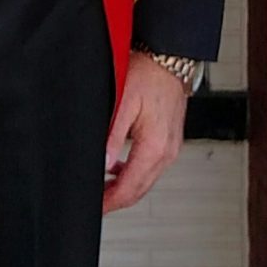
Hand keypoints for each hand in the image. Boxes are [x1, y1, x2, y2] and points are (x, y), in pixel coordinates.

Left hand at [103, 49, 186, 214]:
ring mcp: (171, 147)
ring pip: (146, 181)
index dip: (110, 202)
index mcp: (155, 146)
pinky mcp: (170, 141)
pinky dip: (134, 173)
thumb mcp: (123, 102)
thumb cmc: (149, 73)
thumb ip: (113, 136)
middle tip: (97, 204)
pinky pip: (151, 167)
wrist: (170, 59)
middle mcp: (167, 152)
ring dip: (125, 188)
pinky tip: (118, 166)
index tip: (95, 208)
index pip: (130, 188)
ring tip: (103, 188)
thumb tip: (102, 164)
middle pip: (140, 190)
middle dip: (117, 200)